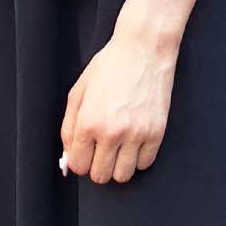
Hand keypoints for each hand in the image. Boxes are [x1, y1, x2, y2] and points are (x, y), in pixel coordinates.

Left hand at [60, 28, 175, 184]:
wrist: (144, 49)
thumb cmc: (109, 67)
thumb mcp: (78, 93)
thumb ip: (68, 129)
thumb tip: (68, 160)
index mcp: (88, 122)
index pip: (79, 165)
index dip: (80, 162)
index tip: (85, 153)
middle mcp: (112, 132)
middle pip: (100, 176)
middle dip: (97, 167)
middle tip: (101, 151)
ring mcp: (137, 134)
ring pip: (123, 176)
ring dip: (118, 166)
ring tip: (119, 147)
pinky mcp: (157, 133)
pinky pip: (145, 164)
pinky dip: (138, 158)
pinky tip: (135, 141)